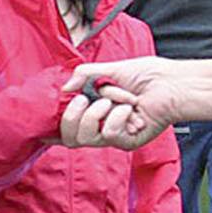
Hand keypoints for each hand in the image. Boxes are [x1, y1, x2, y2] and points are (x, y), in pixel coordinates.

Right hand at [58, 57, 187, 150]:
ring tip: (118, 100)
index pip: (66, 125)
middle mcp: (100, 125)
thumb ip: (83, 76)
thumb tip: (64, 88)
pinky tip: (134, 108)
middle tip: (85, 98)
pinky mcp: (126, 142)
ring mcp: (113, 135)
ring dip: (100, 111)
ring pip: (85, 136)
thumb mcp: (108, 70)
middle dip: (73, 115)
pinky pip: (109, 133)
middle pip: (69, 136)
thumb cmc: (145, 75)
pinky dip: (119, 115)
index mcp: (93, 109)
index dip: (51, 127)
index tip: (41, 126)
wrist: (170, 83)